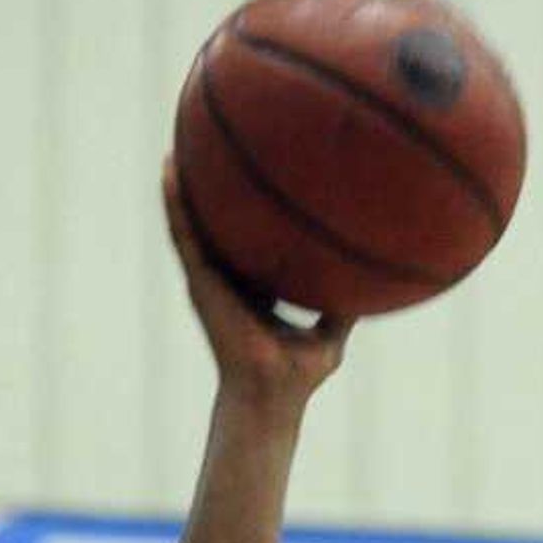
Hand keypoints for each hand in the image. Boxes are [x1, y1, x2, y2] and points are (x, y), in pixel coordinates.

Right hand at [162, 158, 352, 411]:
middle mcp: (229, 281)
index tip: (255, 182)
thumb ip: (344, 309)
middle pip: (217, 230)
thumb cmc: (298, 375)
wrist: (271, 394)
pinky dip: (175, 203)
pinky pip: (184, 234)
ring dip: (182, 188)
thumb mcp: (330, 334)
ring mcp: (210, 280)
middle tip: (209, 151)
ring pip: (191, 225)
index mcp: (255, 291)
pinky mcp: (200, 281)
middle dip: (211, 194)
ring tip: (176, 148)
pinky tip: (170, 171)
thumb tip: (372, 287)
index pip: (250, 247)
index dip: (250, 218)